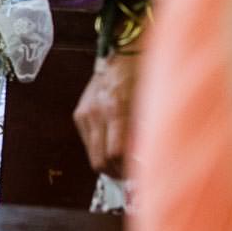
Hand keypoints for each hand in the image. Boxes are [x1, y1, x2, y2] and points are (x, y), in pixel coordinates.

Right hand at [73, 51, 138, 175]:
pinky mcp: (80, 114)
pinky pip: (89, 141)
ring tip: (122, 165)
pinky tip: (112, 146)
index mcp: (115, 110)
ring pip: (91, 154)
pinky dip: (100, 148)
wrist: (122, 53)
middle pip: (98, 160)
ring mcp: (85, 114)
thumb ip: (146, 132)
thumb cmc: (143, 75)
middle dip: (114, 173)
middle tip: (129, 177)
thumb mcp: (151, 103)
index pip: (114, 154)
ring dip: (106, 163)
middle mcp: (95, 113)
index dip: (126, 170)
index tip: (138, 176)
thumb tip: (147, 160)